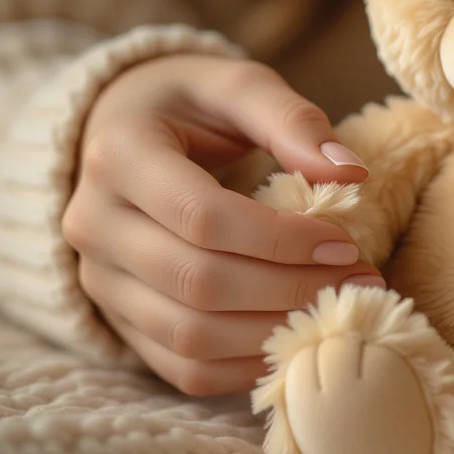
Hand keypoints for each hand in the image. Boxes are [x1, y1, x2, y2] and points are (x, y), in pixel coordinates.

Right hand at [63, 55, 383, 395]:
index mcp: (117, 154)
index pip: (202, 217)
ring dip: (276, 332)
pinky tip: (298, 336)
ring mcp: (99, 280)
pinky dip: (248, 366)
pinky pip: (184, 368)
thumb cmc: (192, 104)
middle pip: (198, 282)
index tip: (345, 242)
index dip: (282, 239)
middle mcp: (93, 224)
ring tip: (337, 308)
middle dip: (291, 289)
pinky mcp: (119, 320)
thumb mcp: (238, 85)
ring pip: (190, 336)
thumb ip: (291, 120)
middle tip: (360, 280)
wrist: (122, 128)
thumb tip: (349, 173)